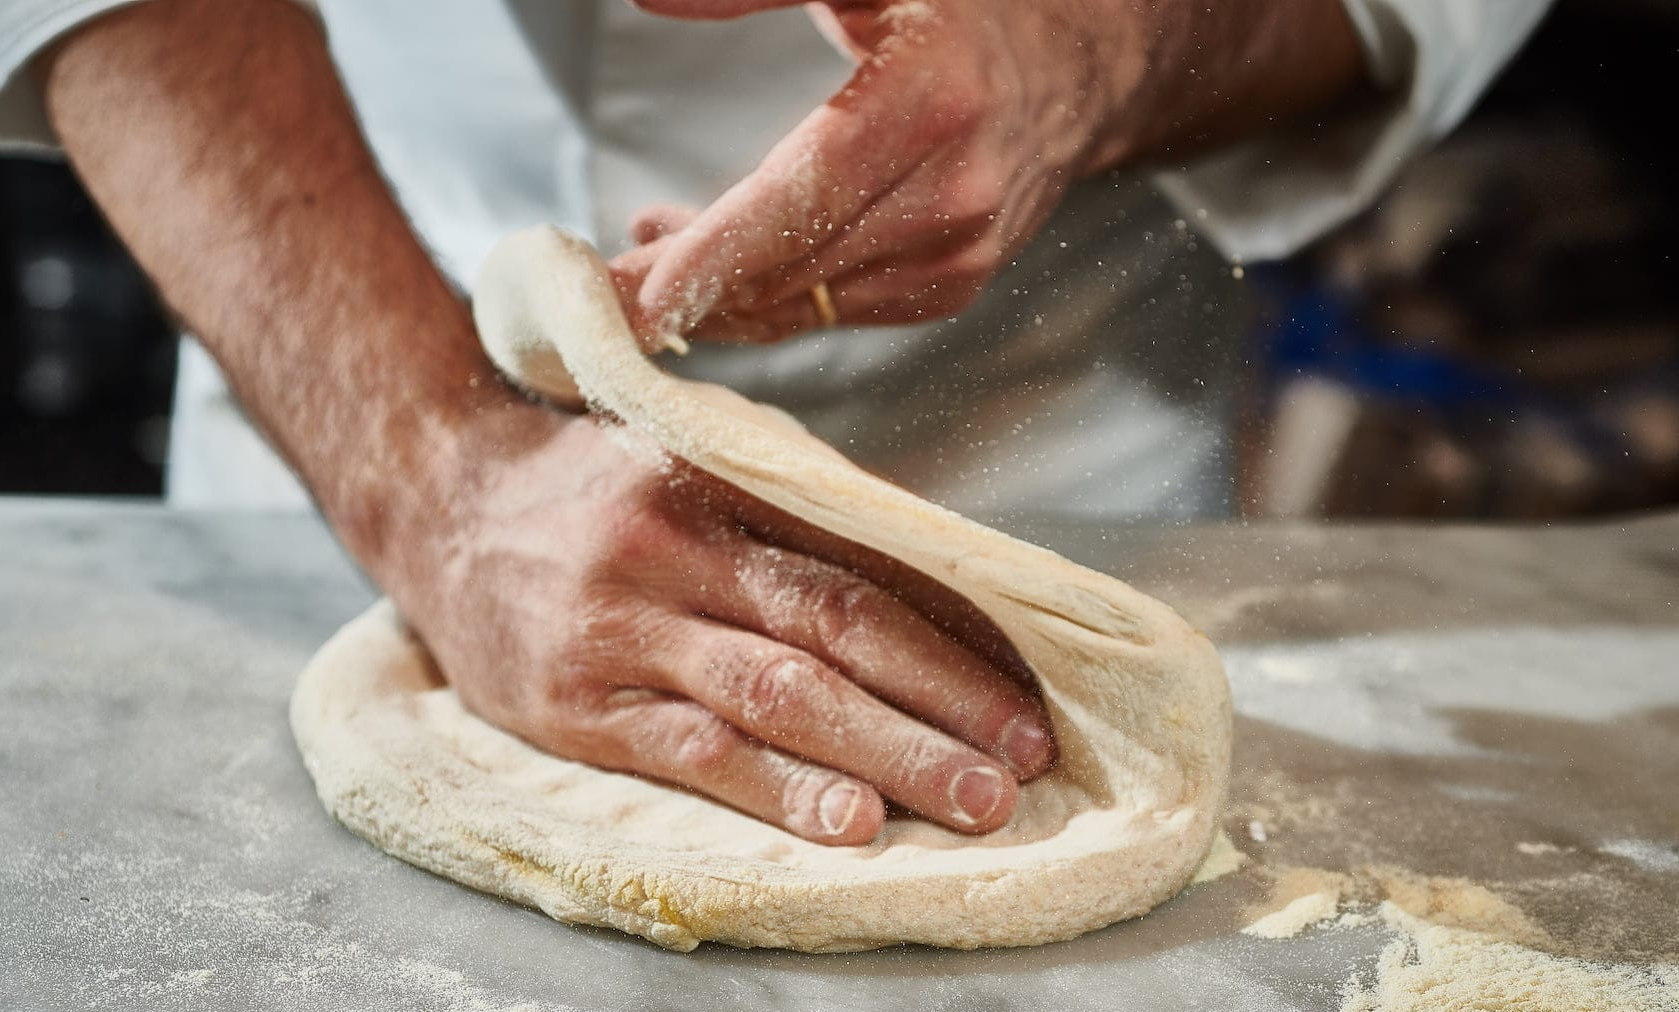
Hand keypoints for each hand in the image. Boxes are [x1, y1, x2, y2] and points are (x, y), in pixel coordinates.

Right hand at [385, 405, 1056, 845]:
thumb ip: (796, 514)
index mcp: (722, 479)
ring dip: (883, 752)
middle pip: (833, 625)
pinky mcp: (573, 707)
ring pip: (774, 693)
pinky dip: (771, 789)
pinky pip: (688, 751)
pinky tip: (840, 825)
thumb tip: (937, 587)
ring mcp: (621, 630)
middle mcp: (675, 548)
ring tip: (969, 801)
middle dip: (943, 697)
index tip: (1035, 684)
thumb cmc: (594, 492)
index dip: (954, 624)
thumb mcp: (693, 460)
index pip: (859, 558)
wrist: (437, 503)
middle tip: (1026, 759)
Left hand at [613, 0, 1363, 343]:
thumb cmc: (963, 6)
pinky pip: (835, 313)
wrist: (1081, 61)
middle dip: (681, 289)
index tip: (626, 286)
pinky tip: (724, 266)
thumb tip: (652, 0)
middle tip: (597, 284)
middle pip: (785, 272)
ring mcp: (960, 252)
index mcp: (928, 103)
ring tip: (649, 251)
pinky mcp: (955, 286)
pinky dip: (768, 299)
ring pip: (803, 305)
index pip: (791, 206)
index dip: (704, 257)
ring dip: (715, 293)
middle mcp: (953, 194)